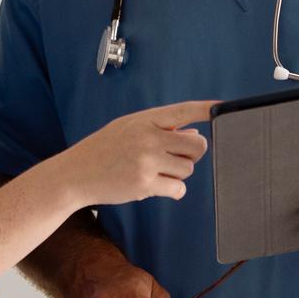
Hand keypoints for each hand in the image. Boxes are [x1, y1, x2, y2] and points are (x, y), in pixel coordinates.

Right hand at [53, 101, 213, 207]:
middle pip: (197, 144)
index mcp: (145, 119)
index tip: (224, 107)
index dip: (207, 109)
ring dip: (178, 173)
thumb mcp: (128, 128)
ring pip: (188, 168)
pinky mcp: (145, 184)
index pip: (184, 110)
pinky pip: (178, 188)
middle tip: (174, 157)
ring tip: (154, 171)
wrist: (75, 174)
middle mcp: (148, 137)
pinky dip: (172, 190)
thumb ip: (160, 128)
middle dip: (192, 153)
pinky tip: (153, 185)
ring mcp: (147, 161)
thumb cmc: (103, 150)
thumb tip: (194, 133)